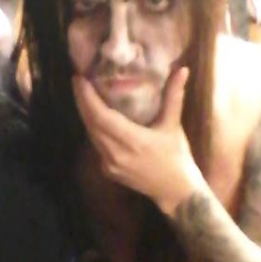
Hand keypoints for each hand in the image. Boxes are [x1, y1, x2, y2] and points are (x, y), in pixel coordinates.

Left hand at [72, 68, 204, 212]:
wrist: (175, 192)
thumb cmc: (177, 157)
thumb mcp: (173, 126)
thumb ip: (174, 96)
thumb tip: (182, 70)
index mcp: (133, 141)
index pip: (101, 116)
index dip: (87, 97)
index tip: (80, 78)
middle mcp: (116, 153)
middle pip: (90, 123)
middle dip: (82, 101)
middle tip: (79, 81)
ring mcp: (109, 164)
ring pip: (91, 134)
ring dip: (86, 114)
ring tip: (84, 94)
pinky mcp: (107, 170)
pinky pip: (96, 145)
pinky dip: (93, 129)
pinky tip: (94, 116)